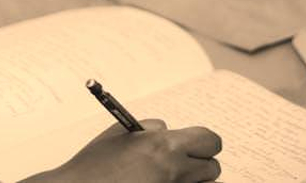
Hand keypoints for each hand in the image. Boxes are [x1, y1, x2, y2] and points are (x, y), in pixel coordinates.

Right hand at [24, 119, 221, 182]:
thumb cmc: (92, 167)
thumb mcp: (118, 135)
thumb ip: (147, 128)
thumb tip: (165, 128)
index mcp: (162, 145)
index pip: (208, 140)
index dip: (204, 143)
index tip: (197, 146)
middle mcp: (173, 170)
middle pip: (213, 168)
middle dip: (203, 164)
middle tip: (187, 164)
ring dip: (192, 181)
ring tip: (169, 176)